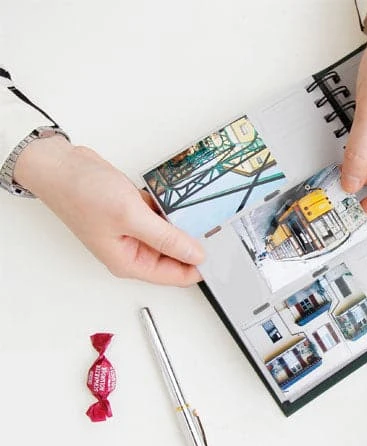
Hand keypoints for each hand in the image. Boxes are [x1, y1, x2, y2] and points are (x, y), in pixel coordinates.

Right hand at [14, 136, 204, 285]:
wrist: (59, 165)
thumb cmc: (82, 193)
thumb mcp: (130, 216)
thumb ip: (166, 237)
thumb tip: (195, 254)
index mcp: (129, 262)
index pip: (174, 276)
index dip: (200, 268)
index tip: (223, 256)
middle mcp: (132, 251)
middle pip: (175, 257)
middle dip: (197, 245)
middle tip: (222, 232)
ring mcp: (134, 231)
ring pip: (171, 236)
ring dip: (186, 227)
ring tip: (210, 216)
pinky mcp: (135, 213)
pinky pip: (162, 218)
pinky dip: (173, 211)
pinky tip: (187, 203)